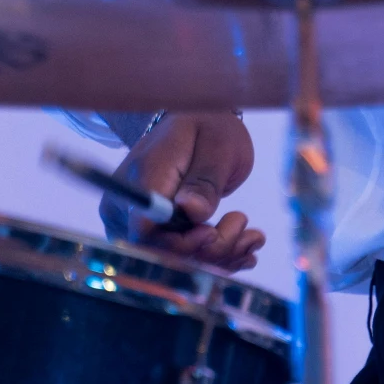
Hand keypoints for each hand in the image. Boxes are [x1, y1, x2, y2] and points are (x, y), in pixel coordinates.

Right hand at [98, 111, 264, 271]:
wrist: (198, 123)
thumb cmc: (207, 124)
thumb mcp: (216, 144)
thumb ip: (205, 179)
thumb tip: (191, 211)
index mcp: (142, 179)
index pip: (146, 231)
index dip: (179, 244)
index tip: (212, 233)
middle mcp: (130, 207)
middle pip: (161, 252)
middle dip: (210, 251)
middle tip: (246, 227)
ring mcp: (140, 223)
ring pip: (175, 260)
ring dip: (220, 255)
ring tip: (254, 236)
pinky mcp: (156, 234)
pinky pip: (183, 256)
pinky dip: (218, 255)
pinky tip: (244, 245)